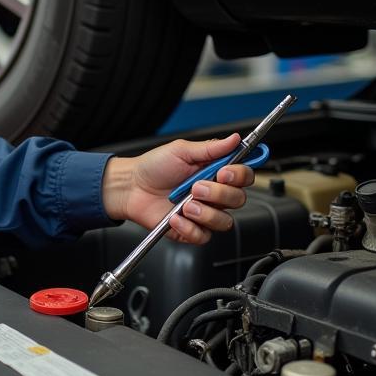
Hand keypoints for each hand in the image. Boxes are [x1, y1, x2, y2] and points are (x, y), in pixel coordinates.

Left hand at [102, 133, 254, 243]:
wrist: (131, 187)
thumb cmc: (153, 167)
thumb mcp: (180, 151)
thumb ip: (210, 148)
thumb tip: (235, 139)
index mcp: (215, 173)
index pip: (244, 176)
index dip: (240, 176)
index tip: (225, 173)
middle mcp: (213, 194)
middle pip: (239, 200)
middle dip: (219, 194)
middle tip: (197, 187)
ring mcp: (204, 213)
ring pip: (224, 221)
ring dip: (205, 212)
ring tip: (185, 204)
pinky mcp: (191, 230)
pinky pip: (203, 236)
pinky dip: (189, 227)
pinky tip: (175, 216)